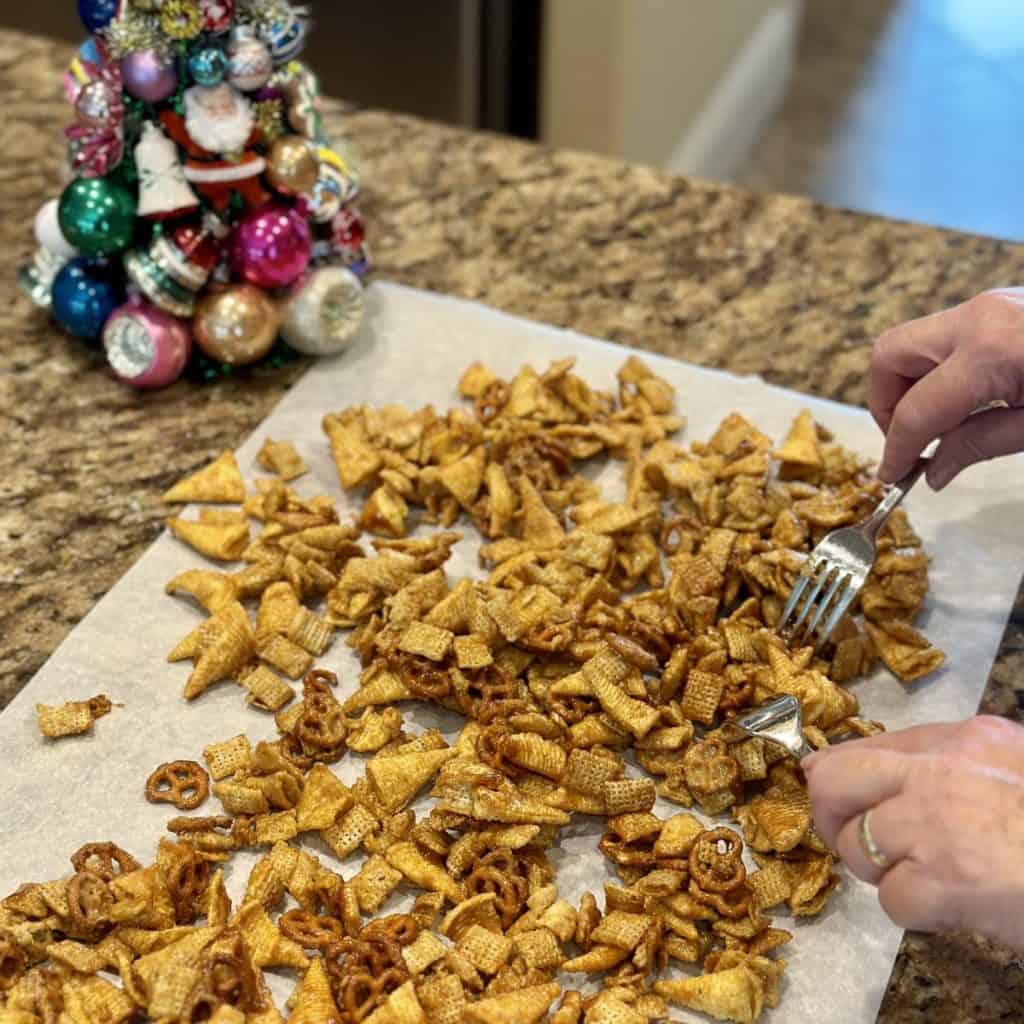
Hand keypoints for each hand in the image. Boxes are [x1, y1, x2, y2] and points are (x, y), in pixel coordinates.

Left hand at [802, 715, 1023, 950]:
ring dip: (882, 871)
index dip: (838, 777)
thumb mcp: (1011, 767)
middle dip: (832, 815)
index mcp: (961, 738)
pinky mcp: (941, 881)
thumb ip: (946, 764)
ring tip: (929, 877)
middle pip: (834, 782)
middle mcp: (938, 770)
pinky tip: (952, 906)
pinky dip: (915, 911)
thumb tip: (862, 771)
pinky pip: (891, 899)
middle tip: (856, 840)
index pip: (863, 748)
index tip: (834, 797)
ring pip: (857, 846)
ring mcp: (934, 824)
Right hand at [870, 289, 1023, 487]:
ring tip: (941, 423)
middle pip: (890, 355)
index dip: (896, 449)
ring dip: (911, 385)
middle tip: (910, 438)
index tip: (892, 475)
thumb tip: (933, 471)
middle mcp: (977, 318)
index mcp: (990, 352)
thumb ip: (982, 445)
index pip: (916, 410)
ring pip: (914, 342)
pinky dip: (939, 371)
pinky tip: (965, 400)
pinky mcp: (1000, 304)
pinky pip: (947, 337)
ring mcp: (988, 304)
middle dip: (886, 403)